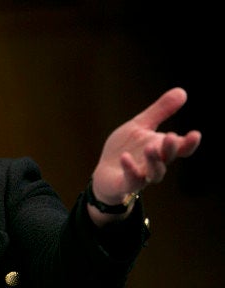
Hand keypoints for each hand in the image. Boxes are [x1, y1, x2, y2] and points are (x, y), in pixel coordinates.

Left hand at [91, 87, 201, 207]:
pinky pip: (131, 180)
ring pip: (154, 173)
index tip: (195, 134)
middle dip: (170, 149)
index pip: (181, 148)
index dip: (189, 143)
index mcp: (161, 149)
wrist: (105, 172)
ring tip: (151, 147)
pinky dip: (130, 169)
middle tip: (170, 137)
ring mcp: (141, 176)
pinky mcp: (126, 184)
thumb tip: (182, 91)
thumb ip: (160, 111)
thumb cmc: (126, 148)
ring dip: (154, 161)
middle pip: (168, 158)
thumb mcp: (140, 126)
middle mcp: (154, 164)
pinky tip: (125, 157)